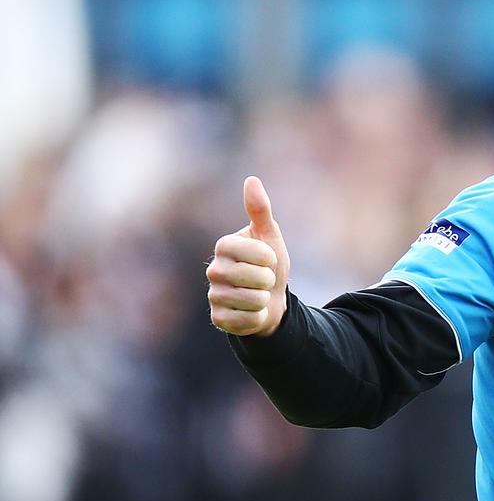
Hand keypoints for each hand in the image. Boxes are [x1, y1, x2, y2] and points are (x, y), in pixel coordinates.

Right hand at [207, 176, 291, 335]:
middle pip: (252, 277)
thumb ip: (260, 210)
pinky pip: (245, 320)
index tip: (269, 258)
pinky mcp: (218, 318)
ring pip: (250, 300)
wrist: (272, 301)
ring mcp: (213, 295)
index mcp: (224, 246)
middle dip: (269, 280)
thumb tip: (251, 179)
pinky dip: (257, 317)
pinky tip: (253, 312)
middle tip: (266, 279)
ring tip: (260, 295)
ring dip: (265, 299)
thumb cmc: (269, 266)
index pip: (249, 250)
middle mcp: (213, 270)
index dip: (267, 257)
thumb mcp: (270, 237)